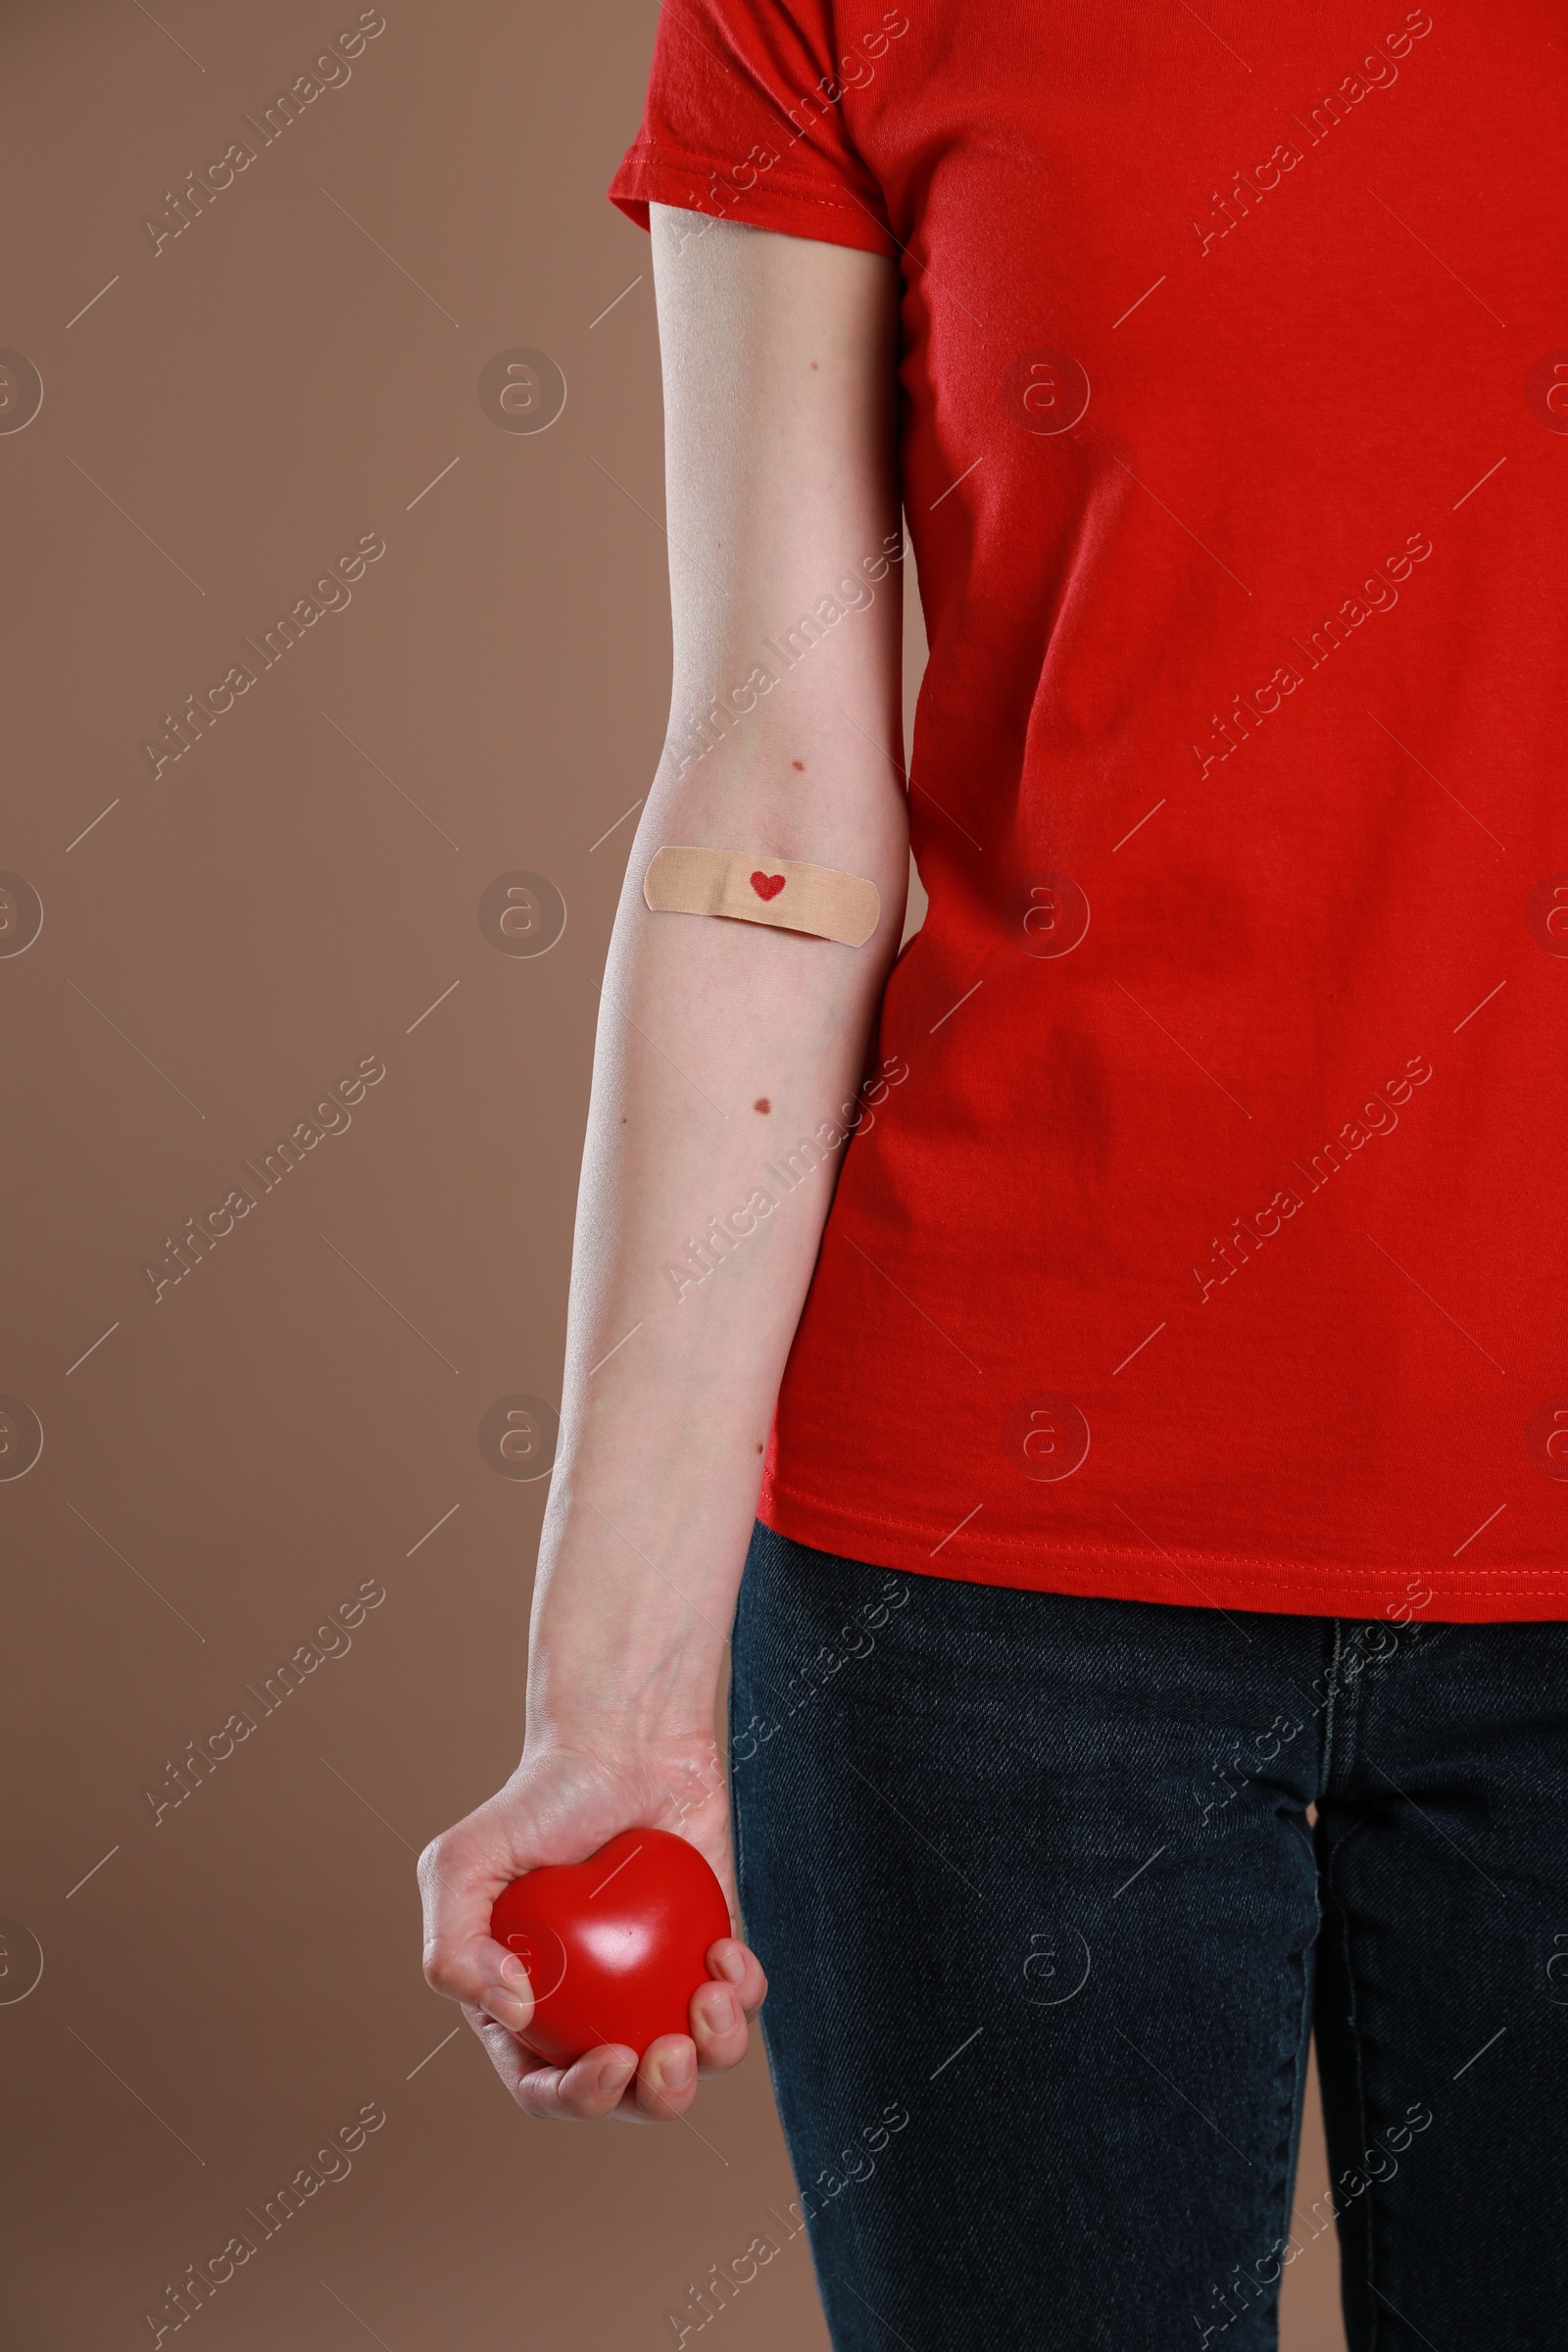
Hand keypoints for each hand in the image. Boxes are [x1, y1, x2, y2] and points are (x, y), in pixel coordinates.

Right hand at [418, 1737, 766, 2121]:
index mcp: (527, 2009)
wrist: (621, 1741)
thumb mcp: (460, 1863)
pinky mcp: (709, 1953)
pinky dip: (743, 1996)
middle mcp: (593, 2009)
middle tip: (671, 2051)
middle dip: (657, 2096)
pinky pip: (737, 2003)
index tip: (614, 2059)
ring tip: (713, 1998)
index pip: (545, 2085)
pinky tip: (727, 1953)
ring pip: (694, 2062)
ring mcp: (655, 1985)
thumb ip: (452, 1948)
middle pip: (629, 2094)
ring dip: (714, 2054)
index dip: (580, 2098)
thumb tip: (515, 2016)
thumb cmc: (537, 1801)